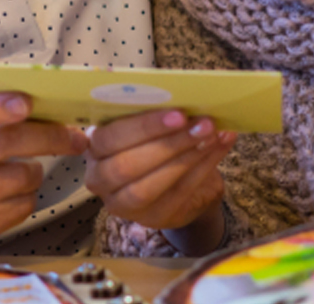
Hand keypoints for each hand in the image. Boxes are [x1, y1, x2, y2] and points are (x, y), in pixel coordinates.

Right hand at [0, 93, 87, 257]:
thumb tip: (40, 107)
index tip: (27, 103)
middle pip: (3, 145)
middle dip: (48, 137)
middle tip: (73, 137)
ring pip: (18, 179)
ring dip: (34, 173)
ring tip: (26, 171)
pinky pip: (17, 209)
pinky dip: (26, 199)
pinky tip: (13, 195)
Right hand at [84, 109, 236, 239]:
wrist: (172, 177)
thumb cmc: (153, 140)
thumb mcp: (145, 124)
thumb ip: (153, 111)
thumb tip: (183, 95)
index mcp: (93, 146)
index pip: (109, 138)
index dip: (143, 127)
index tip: (179, 114)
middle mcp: (99, 179)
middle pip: (126, 166)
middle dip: (168, 144)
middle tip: (203, 124)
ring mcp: (123, 204)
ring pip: (149, 186)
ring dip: (187, 158)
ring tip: (213, 134)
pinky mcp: (152, 218)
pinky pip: (178, 194)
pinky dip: (203, 168)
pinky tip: (219, 146)